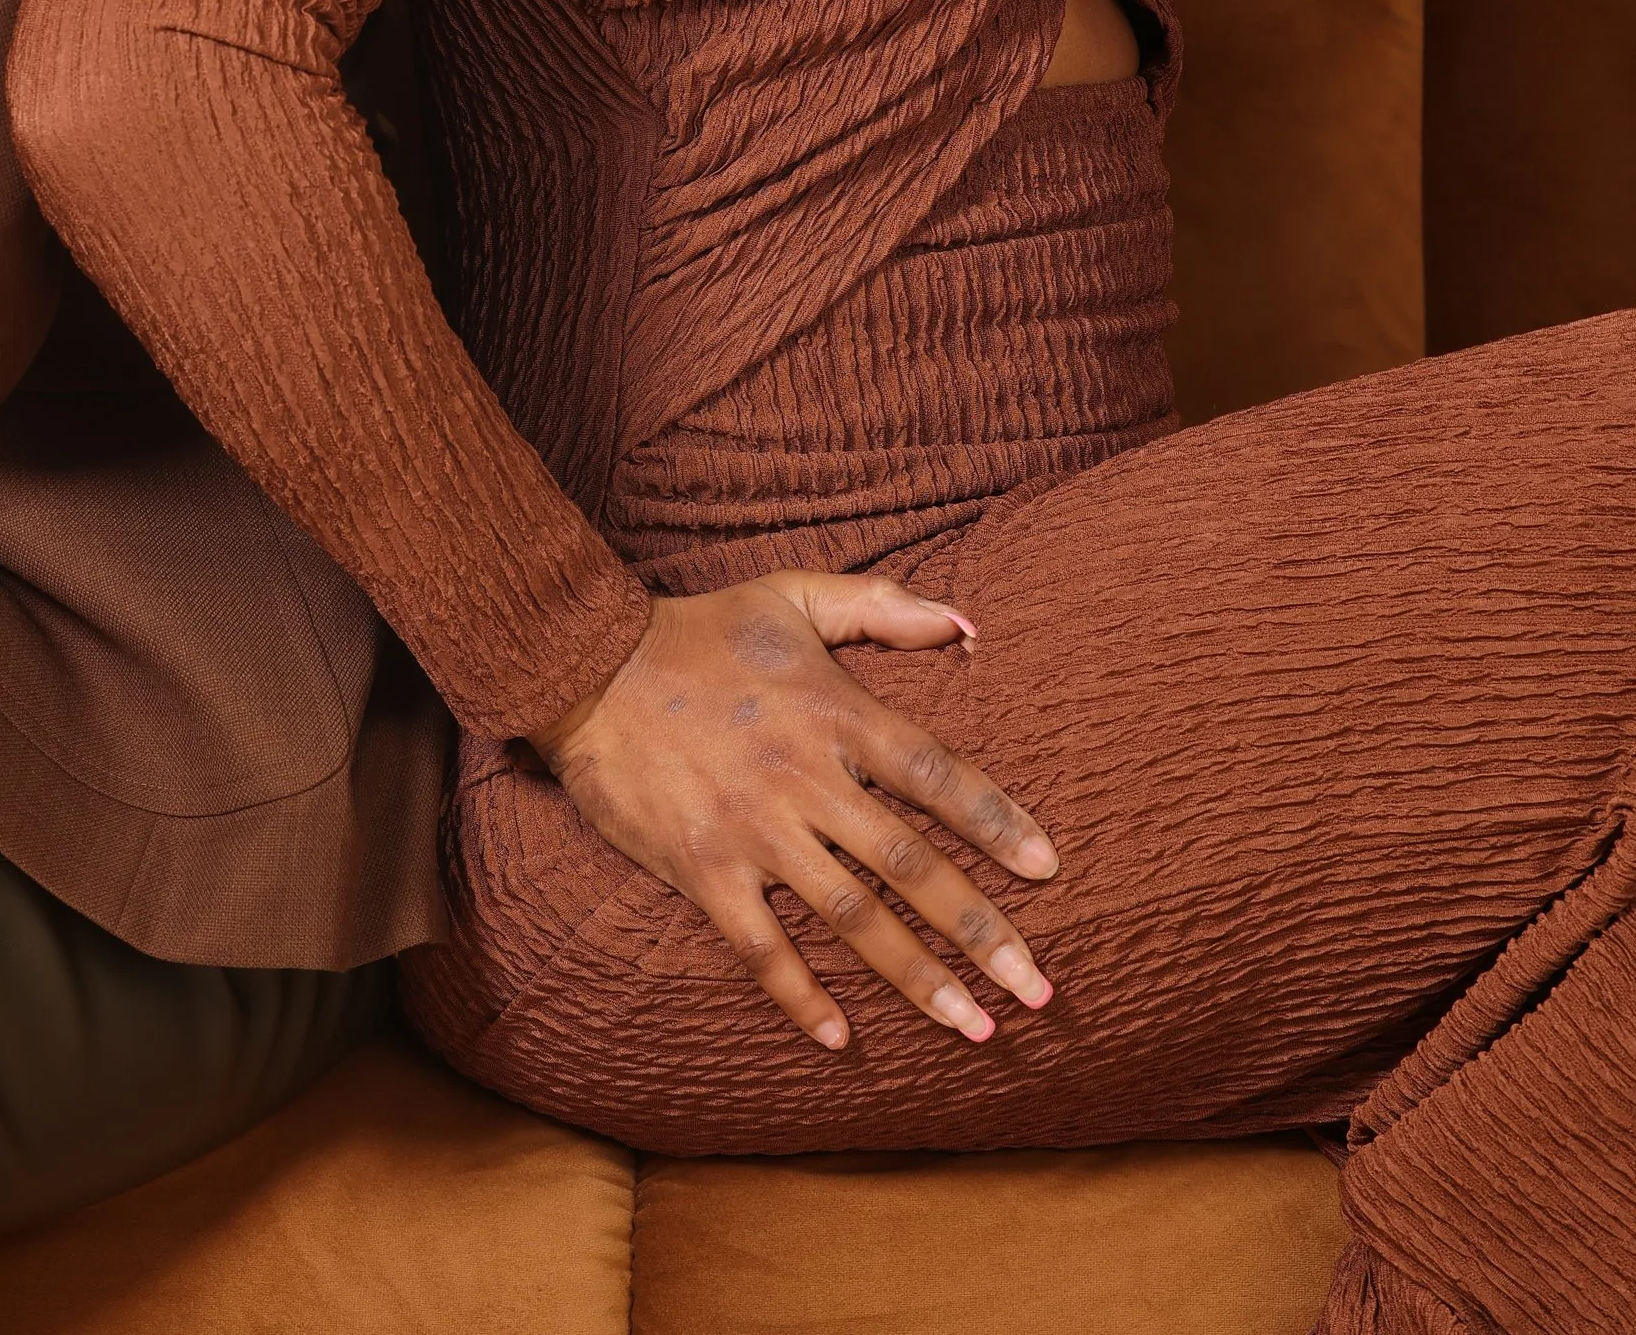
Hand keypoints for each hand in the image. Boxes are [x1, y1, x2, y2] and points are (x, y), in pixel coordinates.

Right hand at [530, 572, 1058, 1051]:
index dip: (996, 822)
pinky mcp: (705, 870)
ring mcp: (756, 830)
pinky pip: (762, 948)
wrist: (588, 664)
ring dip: (915, 978)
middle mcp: (806, 778)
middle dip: (980, 932)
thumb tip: (968, 623)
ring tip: (971, 1026)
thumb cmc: (699, 630)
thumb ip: (882, 605)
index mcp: (836, 712)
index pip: (937, 775)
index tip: (1048, 871)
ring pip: (852, 918)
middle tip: (1037, 990)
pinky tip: (841, 1040)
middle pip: (911, 866)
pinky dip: (800, 997)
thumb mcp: (792, 595)